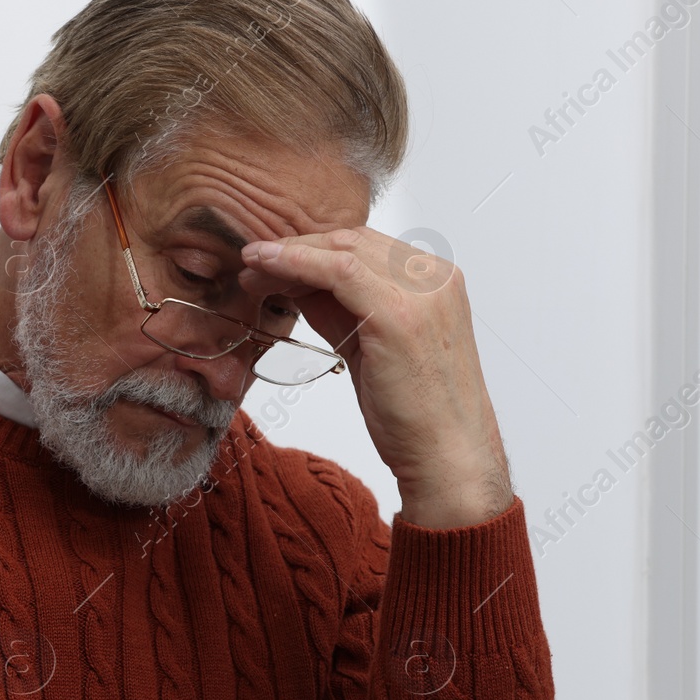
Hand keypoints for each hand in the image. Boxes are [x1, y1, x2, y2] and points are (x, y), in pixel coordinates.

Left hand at [237, 228, 513, 528]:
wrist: (448, 459)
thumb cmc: (416, 416)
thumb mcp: (373, 349)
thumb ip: (343, 311)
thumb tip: (299, 285)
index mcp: (437, 283)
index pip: (366, 246)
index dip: (313, 249)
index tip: (272, 261)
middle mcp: (435, 279)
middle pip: (353, 241)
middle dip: (297, 248)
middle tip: (254, 263)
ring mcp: (422, 293)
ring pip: (343, 249)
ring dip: (290, 253)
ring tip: (252, 268)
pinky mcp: (400, 314)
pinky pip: (339, 271)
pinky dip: (297, 263)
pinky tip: (267, 269)